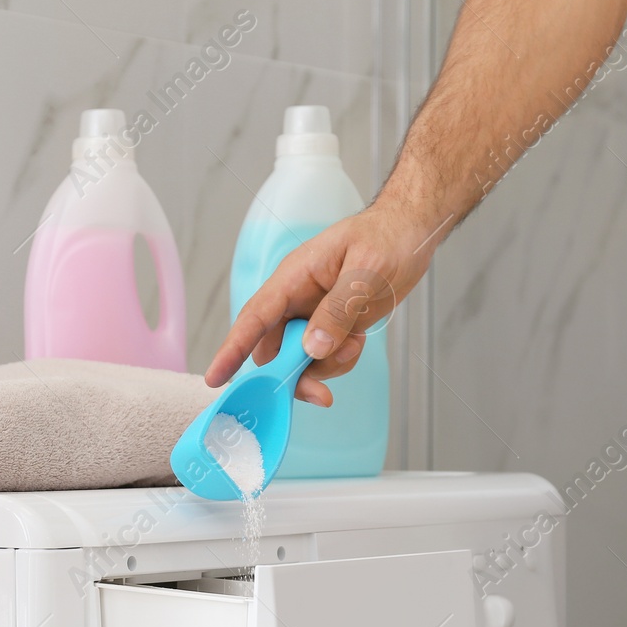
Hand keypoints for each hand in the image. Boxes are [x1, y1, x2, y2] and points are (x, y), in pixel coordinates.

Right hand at [204, 198, 439, 404]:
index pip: (254, 317)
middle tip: (322, 394)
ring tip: (356, 344)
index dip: (232, 348)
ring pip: (299, 361)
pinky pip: (323, 359)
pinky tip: (359, 340)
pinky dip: (340, 361)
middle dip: (293, 375)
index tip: (215, 377)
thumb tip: (312, 349)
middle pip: (274, 351)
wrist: (411, 233)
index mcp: (292, 279)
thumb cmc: (386, 238)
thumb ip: (338, 310)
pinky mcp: (331, 327)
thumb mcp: (366, 271)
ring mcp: (312, 316)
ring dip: (325, 367)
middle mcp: (295, 301)